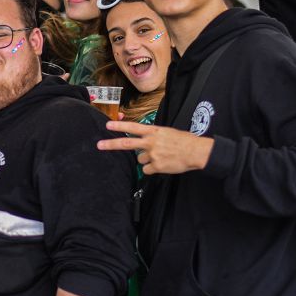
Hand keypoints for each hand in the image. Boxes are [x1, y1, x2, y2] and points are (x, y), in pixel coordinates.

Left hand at [97, 122, 213, 174]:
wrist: (196, 151)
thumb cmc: (184, 141)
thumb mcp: (167, 133)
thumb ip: (153, 136)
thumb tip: (143, 144)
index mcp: (154, 131)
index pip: (133, 127)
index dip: (120, 127)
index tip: (108, 125)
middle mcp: (151, 142)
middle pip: (127, 143)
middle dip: (111, 144)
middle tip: (99, 145)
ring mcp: (153, 154)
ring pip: (140, 159)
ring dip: (147, 160)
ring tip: (161, 157)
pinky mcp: (156, 166)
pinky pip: (147, 170)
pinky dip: (153, 169)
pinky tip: (163, 165)